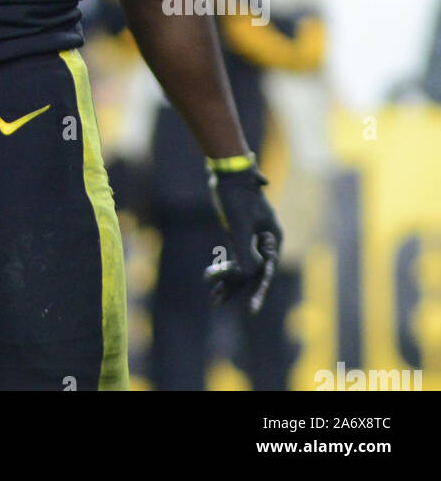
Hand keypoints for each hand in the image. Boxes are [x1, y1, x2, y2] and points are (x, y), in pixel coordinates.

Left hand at [203, 162, 281, 314]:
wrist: (227, 172)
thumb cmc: (236, 196)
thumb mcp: (239, 226)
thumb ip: (245, 252)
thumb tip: (248, 277)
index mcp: (273, 238)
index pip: (266, 271)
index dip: (257, 291)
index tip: (250, 310)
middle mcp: (266, 240)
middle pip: (255, 272)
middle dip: (238, 290)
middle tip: (226, 307)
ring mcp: (253, 237)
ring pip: (243, 266)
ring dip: (228, 282)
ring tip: (213, 300)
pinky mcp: (240, 233)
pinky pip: (235, 256)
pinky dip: (224, 267)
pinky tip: (211, 277)